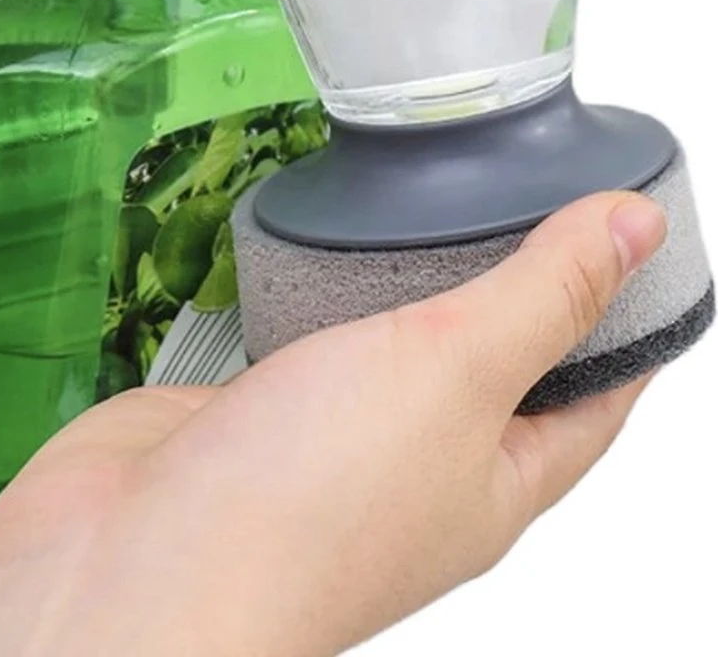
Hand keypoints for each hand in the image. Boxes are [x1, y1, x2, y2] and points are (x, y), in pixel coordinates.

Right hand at [0, 191, 665, 656]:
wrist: (133, 567)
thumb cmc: (302, 510)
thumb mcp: (454, 373)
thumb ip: (540, 296)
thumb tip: (635, 227)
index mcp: (492, 476)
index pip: (593, 393)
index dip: (621, 319)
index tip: (625, 240)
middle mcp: (412, 464)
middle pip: (487, 367)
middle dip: (508, 287)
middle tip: (520, 201)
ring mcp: (324, 440)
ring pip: (385, 348)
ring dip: (402, 285)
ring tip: (415, 210)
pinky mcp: (247, 414)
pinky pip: (297, 340)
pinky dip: (310, 291)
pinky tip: (304, 251)